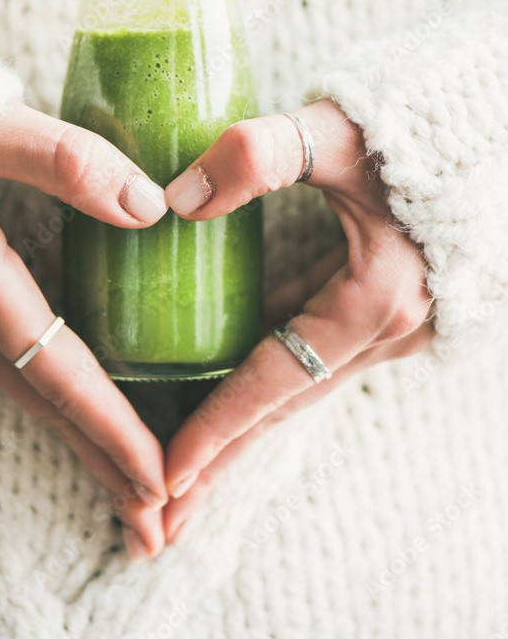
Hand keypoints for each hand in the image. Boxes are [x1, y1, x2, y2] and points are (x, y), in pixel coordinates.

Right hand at [0, 102, 168, 558]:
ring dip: (83, 445)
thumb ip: (68, 162)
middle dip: (104, 468)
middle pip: (49, 408)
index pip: (61, 374)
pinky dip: (57, 406)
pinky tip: (81, 419)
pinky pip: (13, 372)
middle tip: (157, 531)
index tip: (159, 480)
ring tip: (131, 494)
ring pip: (30, 396)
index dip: (111, 429)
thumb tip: (150, 207)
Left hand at [162, 99, 433, 543]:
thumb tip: (178, 199)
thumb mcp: (337, 130)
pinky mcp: (384, 307)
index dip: (217, 428)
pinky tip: (231, 393)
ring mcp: (393, 324)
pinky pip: (315, 358)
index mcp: (376, 297)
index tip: (164, 475)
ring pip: (301, 389)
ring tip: (191, 472)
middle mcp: (388, 327)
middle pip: (285, 406)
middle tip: (163, 514)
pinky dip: (269, 385)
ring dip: (246, 429)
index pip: (275, 379)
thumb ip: (259, 154)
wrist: (488, 126)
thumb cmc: (416, 124)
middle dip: (224, 459)